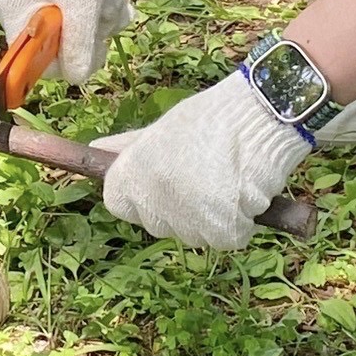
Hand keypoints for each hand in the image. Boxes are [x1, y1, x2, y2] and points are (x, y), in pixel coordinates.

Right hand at [0, 0, 133, 83]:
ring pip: (74, 26)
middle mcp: (17, 10)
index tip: (96, 46)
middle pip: (60, 44)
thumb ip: (78, 47)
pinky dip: (97, 2)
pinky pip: (75, 7)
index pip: (38, 62)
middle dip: (93, 31)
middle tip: (110, 11)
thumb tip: (76, 78)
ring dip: (102, 15)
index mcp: (14, 17)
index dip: (70, 60)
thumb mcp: (82, 6)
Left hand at [98, 68, 310, 249]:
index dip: (142, 195)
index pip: (118, 204)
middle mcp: (152, 202)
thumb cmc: (211, 119)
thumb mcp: (162, 129)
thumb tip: (96, 148)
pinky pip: (227, 238)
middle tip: (205, 175)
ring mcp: (186, 221)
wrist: (259, 117)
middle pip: (157, 223)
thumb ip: (128, 147)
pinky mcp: (221, 233)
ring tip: (228, 178)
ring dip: (211, 217)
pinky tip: (246, 192)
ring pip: (194, 233)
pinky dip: (239, 223)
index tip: (164, 180)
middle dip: (179, 208)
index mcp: (131, 176)